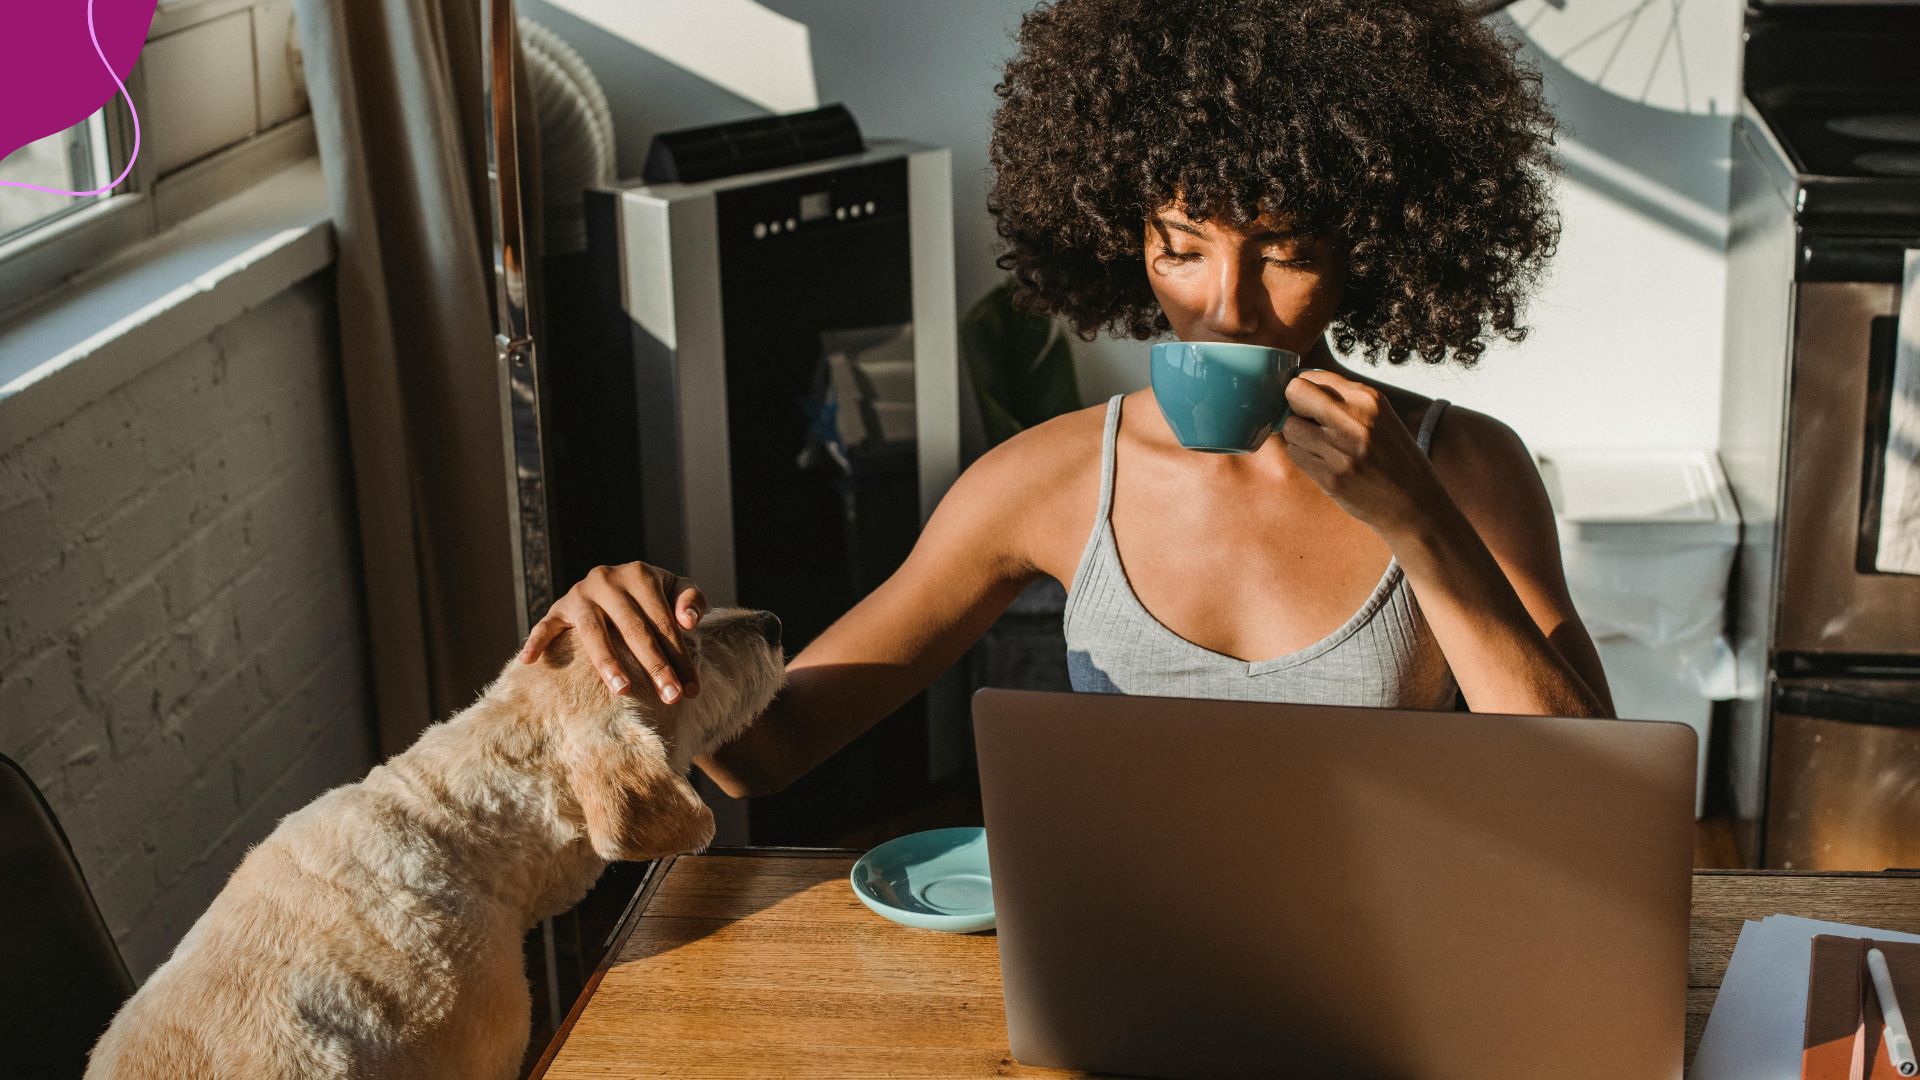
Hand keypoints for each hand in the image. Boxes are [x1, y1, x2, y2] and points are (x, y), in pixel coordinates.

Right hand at [519, 562, 708, 700]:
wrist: (617, 583)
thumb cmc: (653, 596)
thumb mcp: (676, 589)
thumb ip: (691, 599)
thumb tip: (689, 621)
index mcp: (640, 574)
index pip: (664, 623)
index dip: (681, 657)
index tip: (692, 689)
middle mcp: (607, 580)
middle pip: (634, 629)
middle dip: (655, 666)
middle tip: (671, 698)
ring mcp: (580, 594)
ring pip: (593, 632)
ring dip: (608, 662)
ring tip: (623, 691)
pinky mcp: (558, 608)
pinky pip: (545, 626)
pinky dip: (536, 641)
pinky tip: (530, 662)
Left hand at [1278, 369, 1444, 536]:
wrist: (1414, 502)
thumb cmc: (1394, 456)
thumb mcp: (1380, 416)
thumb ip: (1344, 400)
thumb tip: (1297, 387)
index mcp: (1369, 399)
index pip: (1312, 377)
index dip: (1304, 390)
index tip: (1308, 402)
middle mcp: (1355, 421)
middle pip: (1295, 394)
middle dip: (1294, 406)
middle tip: (1306, 420)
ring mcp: (1341, 451)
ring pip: (1290, 428)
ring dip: (1298, 436)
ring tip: (1319, 445)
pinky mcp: (1331, 477)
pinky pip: (1295, 455)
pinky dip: (1303, 456)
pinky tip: (1322, 462)